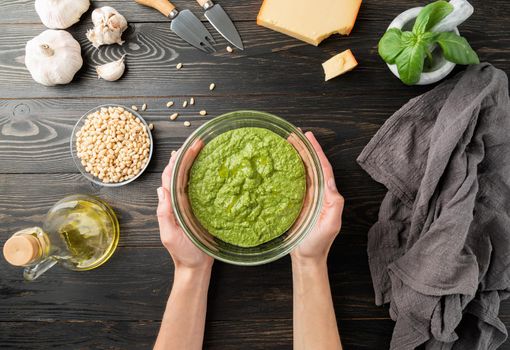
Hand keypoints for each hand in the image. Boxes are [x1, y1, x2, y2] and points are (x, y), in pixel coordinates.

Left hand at [157, 141, 213, 270]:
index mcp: (170, 204)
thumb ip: (164, 215)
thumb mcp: (170, 235)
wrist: (196, 267)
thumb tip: (161, 190)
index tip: (185, 148)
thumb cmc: (183, 253)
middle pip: (181, 173)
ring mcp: (190, 204)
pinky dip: (204, 176)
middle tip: (198, 142)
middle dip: (187, 156)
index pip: (170, 177)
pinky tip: (212, 168)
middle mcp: (179, 201)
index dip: (176, 161)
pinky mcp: (201, 209)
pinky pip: (201, 189)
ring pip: (190, 178)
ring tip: (204, 148)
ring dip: (195, 163)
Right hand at [291, 132, 343, 264]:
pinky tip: (280, 162)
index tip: (309, 137)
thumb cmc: (318, 243)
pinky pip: (292, 181)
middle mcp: (318, 192)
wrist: (306, 257)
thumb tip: (330, 183)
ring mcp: (306, 196)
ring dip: (295, 155)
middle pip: (311, 165)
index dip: (316, 151)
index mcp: (327, 194)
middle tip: (293, 134)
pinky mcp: (296, 202)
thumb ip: (334, 204)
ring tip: (286, 142)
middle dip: (304, 148)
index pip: (322, 167)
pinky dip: (287, 170)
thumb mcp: (331, 225)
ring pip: (301, 170)